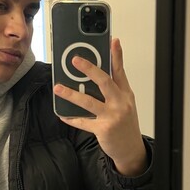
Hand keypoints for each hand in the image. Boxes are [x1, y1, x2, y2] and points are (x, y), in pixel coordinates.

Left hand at [53, 38, 147, 176]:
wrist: (131, 149)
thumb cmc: (125, 123)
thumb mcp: (124, 103)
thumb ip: (112, 89)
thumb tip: (93, 75)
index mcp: (126, 93)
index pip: (120, 70)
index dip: (116, 55)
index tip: (113, 40)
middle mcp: (120, 102)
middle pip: (105, 82)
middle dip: (90, 69)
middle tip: (75, 60)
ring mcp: (112, 116)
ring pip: (89, 102)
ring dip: (72, 94)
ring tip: (58, 87)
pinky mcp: (103, 129)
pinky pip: (83, 122)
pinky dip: (71, 118)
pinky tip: (62, 114)